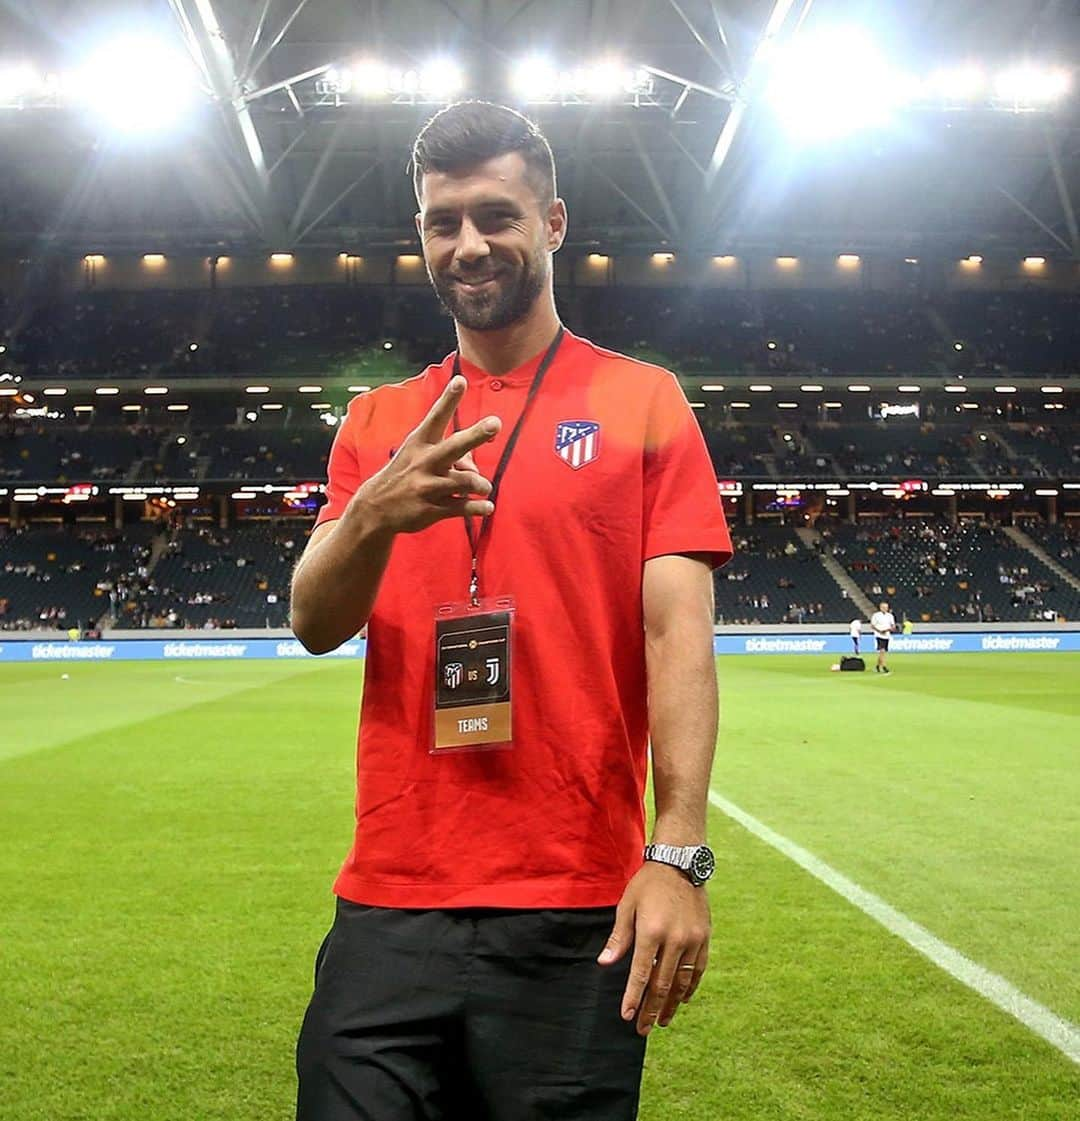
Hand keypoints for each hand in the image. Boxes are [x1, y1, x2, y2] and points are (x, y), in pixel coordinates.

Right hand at [355, 375, 500, 534]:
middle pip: (454, 446)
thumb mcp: (419, 454)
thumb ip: (452, 454)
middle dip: (476, 435)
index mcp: (420, 442)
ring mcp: (428, 486)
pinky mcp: (431, 510)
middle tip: (495, 423)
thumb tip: (475, 468)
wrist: (376, 507)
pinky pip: (463, 507)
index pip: (436, 417)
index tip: (461, 381)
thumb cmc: (407, 472)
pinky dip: (479, 507)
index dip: (449, 399)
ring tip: (483, 488)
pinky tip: (487, 507)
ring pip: (467, 481)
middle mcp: (424, 462)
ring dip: (481, 485)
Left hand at [597, 862, 709, 1036]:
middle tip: (642, 1029)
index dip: (633, 997)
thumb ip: (619, 937)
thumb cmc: (648, 884)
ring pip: (682, 983)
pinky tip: (682, 999)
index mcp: (652, 931)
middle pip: (662, 984)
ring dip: (671, 1005)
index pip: (641, 974)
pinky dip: (690, 988)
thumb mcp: (627, 905)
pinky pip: (698, 971)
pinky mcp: (704, 938)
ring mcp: (693, 940)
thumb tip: (605, 963)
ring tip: (662, 1021)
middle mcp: (675, 940)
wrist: (681, 864)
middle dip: (650, 1009)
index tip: (626, 1016)